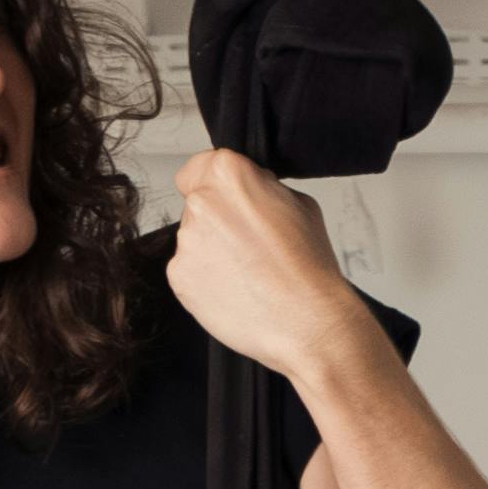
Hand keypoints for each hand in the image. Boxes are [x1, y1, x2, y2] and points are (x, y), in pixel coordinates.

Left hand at [166, 146, 359, 387]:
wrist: (306, 322)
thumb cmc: (308, 268)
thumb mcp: (300, 203)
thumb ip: (264, 189)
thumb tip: (252, 191)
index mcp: (228, 175)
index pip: (199, 166)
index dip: (214, 184)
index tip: (226, 200)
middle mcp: (200, 204)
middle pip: (198, 204)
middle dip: (218, 220)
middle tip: (249, 244)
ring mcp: (186, 243)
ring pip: (194, 240)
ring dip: (212, 251)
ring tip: (247, 273)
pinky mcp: (179, 278)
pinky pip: (188, 271)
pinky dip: (206, 280)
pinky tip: (235, 289)